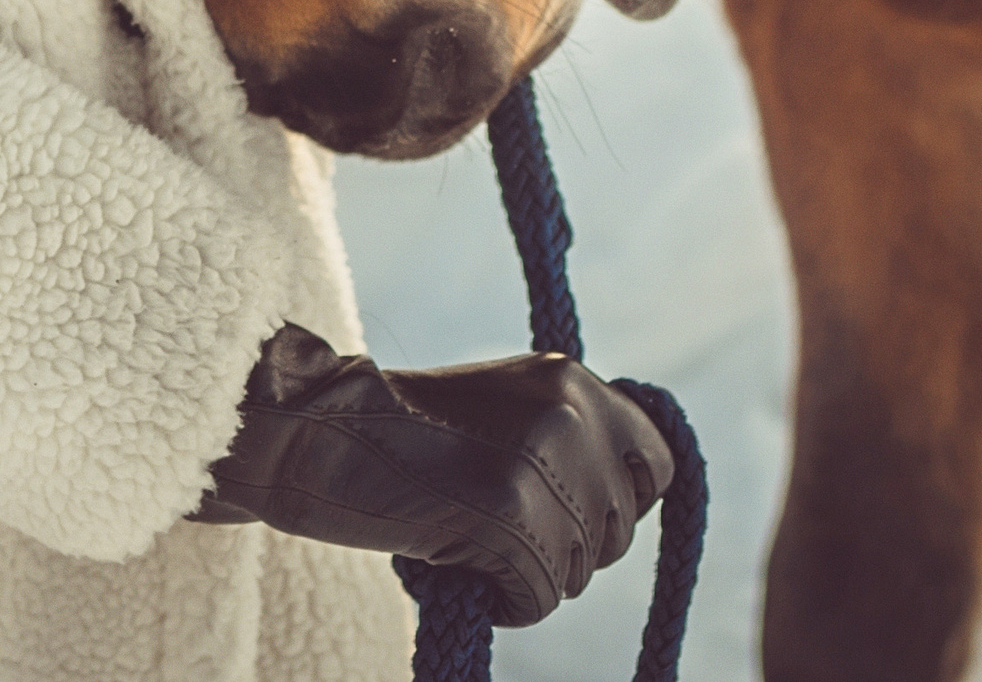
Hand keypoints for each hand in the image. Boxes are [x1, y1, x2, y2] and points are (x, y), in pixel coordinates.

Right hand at [193, 325, 674, 626]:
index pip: (655, 463)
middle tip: (496, 526)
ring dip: (528, 575)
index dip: (621, 502)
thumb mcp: (505, 406)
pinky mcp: (514, 522)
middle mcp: (570, 414)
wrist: (326, 432)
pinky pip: (538, 601)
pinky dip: (499, 603)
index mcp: (570, 378)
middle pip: (616, 531)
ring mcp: (544, 467)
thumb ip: (565, 434)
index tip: (575, 513)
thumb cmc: (406, 430)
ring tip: (465, 535)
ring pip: (577, 573)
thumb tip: (625, 501)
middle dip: (566, 547)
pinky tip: (453, 564)